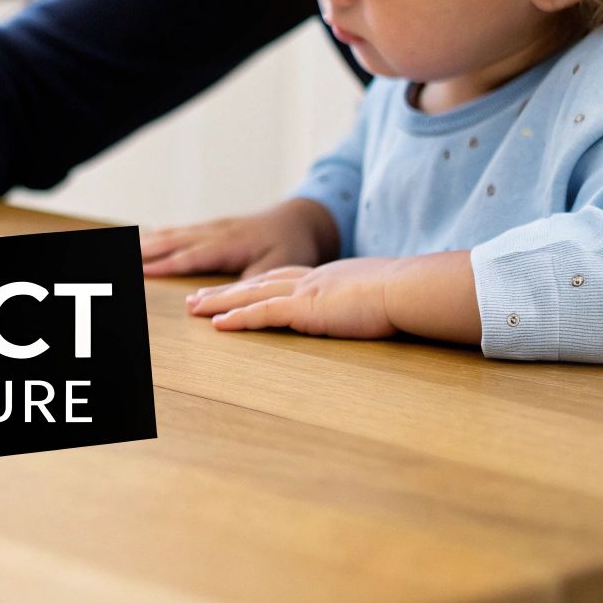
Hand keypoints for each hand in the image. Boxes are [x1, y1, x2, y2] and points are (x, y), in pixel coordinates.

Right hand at [140, 198, 337, 276]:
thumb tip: (224, 300)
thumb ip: (250, 283)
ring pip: (177, 234)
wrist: (305, 219)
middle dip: (148, 251)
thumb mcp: (279, 267)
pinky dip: (164, 234)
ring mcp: (215, 227)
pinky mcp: (217, 226)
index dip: (167, 265)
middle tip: (124, 257)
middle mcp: (218, 232)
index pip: (191, 256)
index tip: (142, 271)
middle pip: (175, 241)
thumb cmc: (293, 245)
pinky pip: (184, 230)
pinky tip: (152, 237)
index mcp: (230, 243)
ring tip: (128, 248)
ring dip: (151, 242)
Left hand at [185, 257, 400, 339]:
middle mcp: (309, 279)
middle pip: (256, 282)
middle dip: (225, 290)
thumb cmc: (405, 297)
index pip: (280, 279)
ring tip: (194, 308)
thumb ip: (368, 301)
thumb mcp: (380, 296)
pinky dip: (238, 318)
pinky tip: (217, 325)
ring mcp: (305, 291)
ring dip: (219, 302)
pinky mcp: (304, 308)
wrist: (408, 289)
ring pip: (250, 294)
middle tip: (197, 297)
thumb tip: (378, 310)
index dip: (254, 284)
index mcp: (326, 276)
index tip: (235, 288)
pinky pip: (262, 313)